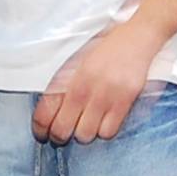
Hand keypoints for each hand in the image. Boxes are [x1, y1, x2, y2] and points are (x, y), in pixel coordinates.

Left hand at [32, 19, 160, 144]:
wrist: (136, 38)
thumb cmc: (104, 50)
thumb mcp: (76, 63)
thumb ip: (62, 86)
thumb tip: (49, 114)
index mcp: (66, 78)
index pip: (43, 114)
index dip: (40, 130)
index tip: (43, 135)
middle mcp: (82, 88)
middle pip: (62, 130)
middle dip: (60, 137)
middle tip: (64, 136)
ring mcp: (103, 95)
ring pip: (85, 135)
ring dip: (85, 134)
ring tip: (88, 125)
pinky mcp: (123, 101)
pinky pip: (108, 132)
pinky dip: (105, 131)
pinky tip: (105, 121)